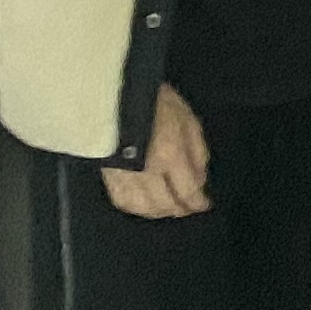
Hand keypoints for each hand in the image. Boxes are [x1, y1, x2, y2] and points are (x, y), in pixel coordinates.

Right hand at [99, 83, 209, 218]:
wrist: (114, 97)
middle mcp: (147, 172)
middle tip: (188, 208)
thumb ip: (197, 152)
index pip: (187, 191)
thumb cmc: (156, 103)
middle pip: (165, 204)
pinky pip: (122, 201)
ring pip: (143, 207)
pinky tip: (145, 205)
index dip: (197, 203)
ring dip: (158, 212)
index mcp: (170, 155)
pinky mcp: (107, 176)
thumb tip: (200, 180)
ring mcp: (124, 176)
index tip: (204, 205)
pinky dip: (136, 208)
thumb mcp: (188, 120)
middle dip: (179, 209)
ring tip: (169, 208)